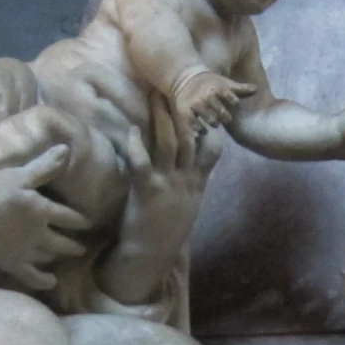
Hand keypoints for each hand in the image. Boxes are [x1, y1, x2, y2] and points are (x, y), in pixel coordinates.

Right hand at [0, 146, 87, 290]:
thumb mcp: (16, 176)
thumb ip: (42, 167)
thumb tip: (66, 150)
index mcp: (41, 210)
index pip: (66, 215)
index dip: (78, 219)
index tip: (88, 223)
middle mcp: (38, 234)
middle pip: (61, 241)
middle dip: (73, 244)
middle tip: (82, 249)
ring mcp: (25, 251)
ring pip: (47, 256)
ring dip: (57, 257)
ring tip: (64, 259)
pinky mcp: (10, 264)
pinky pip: (31, 276)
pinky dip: (42, 280)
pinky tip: (50, 282)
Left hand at [94, 114, 219, 306]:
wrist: (150, 257)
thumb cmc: (165, 231)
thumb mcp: (187, 205)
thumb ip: (190, 182)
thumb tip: (189, 163)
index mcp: (197, 183)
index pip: (212, 149)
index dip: (208, 126)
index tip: (204, 104)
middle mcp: (186, 180)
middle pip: (189, 138)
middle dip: (184, 111)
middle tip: (175, 87)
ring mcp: (168, 185)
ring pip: (169, 144)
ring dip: (162, 117)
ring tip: (155, 95)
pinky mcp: (147, 191)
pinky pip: (143, 162)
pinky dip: (137, 145)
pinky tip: (132, 131)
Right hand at [174, 70, 252, 134]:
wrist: (186, 79)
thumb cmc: (210, 83)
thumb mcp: (225, 83)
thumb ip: (241, 89)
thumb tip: (257, 89)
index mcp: (218, 89)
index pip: (233, 100)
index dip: (235, 104)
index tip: (234, 105)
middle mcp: (207, 97)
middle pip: (222, 113)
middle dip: (225, 117)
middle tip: (224, 118)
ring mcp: (196, 105)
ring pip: (210, 120)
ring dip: (214, 123)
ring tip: (214, 123)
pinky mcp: (186, 112)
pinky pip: (195, 125)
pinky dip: (199, 129)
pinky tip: (202, 130)